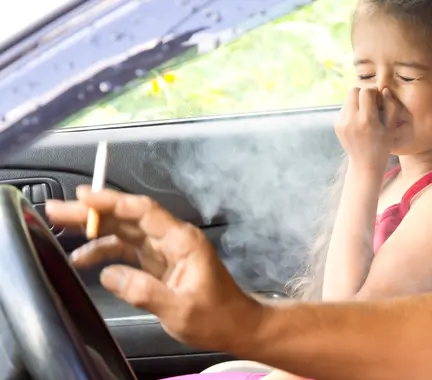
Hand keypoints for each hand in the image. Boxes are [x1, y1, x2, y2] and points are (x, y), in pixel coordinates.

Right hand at [46, 186, 261, 350]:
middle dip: (93, 212)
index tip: (83, 197)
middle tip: (58, 210)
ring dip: (95, 230)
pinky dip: (106, 251)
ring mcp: (165, 250)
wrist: (235, 325)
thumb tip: (110, 275)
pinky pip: (128, 250)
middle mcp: (172, 239)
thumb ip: (144, 291)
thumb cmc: (216, 317)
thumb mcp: (180, 309)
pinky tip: (84, 258)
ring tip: (61, 230)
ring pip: (125, 231)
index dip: (112, 201)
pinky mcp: (159, 263)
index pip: (143, 212)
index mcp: (182, 241)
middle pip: (128, 218)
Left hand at [335, 87, 400, 171]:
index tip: (379, 101)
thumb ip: (391, 106)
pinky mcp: (337, 125)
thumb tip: (384, 90)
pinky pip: (344, 109)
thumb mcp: (391, 127)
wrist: (365, 164)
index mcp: (367, 120)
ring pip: (347, 99)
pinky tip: (359, 121)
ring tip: (366, 114)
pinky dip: (352, 110)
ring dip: (357, 101)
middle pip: (353, 90)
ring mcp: (342, 123)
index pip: (366, 92)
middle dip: (363, 93)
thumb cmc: (383, 145)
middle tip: (371, 104)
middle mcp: (351, 120)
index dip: (374, 93)